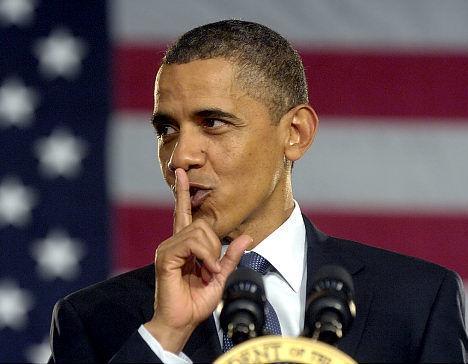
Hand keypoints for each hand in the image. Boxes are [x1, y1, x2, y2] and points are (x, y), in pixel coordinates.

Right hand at [145, 168, 251, 352]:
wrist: (181, 323)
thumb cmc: (195, 303)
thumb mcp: (220, 277)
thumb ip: (231, 257)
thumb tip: (246, 237)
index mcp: (184, 245)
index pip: (183, 212)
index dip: (183, 193)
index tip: (182, 173)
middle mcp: (173, 242)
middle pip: (201, 223)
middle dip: (215, 244)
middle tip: (214, 267)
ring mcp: (168, 248)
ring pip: (198, 231)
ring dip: (211, 252)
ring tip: (209, 271)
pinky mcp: (165, 256)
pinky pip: (192, 243)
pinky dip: (205, 256)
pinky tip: (205, 270)